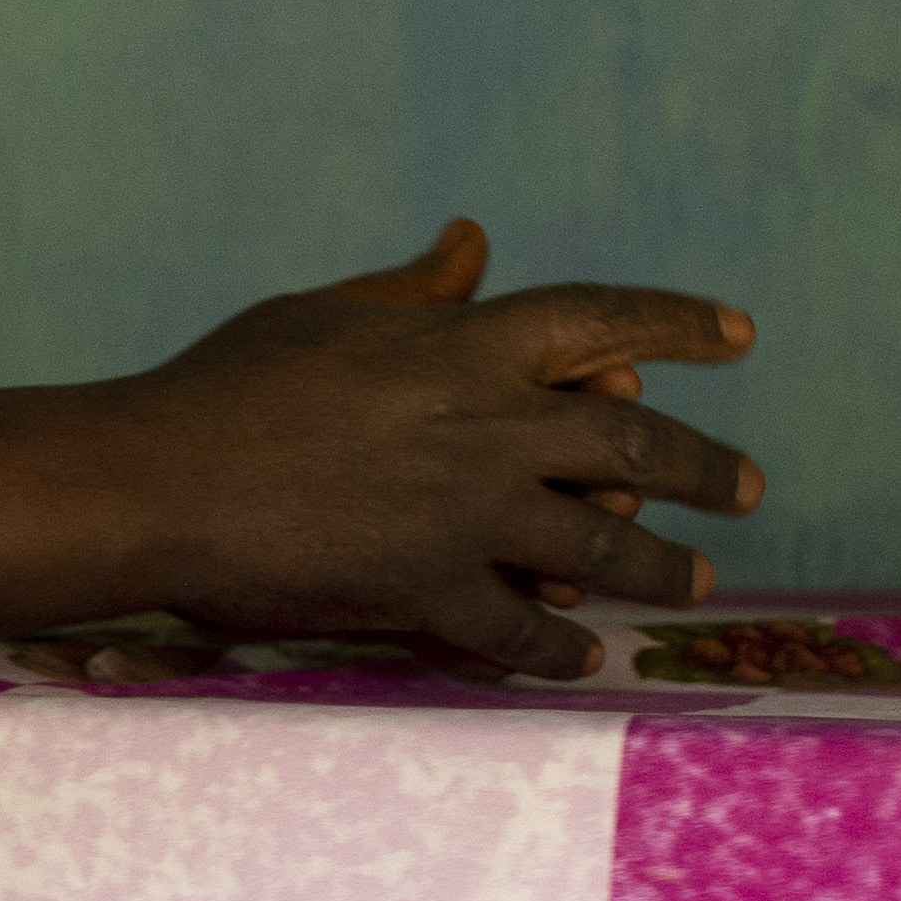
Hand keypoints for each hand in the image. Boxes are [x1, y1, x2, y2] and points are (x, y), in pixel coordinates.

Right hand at [127, 219, 762, 678]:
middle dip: (705, 467)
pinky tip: (582, 657)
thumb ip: (414, 290)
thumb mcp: (324, 314)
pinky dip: (556, 647)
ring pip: (601, 545)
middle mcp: (491, 428)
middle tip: (745, 487)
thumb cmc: (225, 386)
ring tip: (691, 580)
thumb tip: (471, 244)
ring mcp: (467, 518)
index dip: (681, 322)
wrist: (155, 484)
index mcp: (469, 346)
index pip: (607, 319)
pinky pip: (518, 630)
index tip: (736, 337)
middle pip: (636, 444)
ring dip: (657, 566)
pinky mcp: (428, 592)